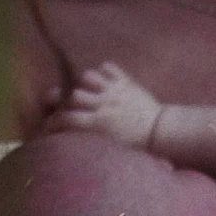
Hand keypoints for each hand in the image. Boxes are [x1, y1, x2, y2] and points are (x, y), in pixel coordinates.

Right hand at [46, 61, 160, 149]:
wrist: (161, 131)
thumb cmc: (136, 145)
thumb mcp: (110, 149)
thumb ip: (90, 140)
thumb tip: (69, 142)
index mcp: (99, 124)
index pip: (67, 118)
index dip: (56, 121)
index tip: (53, 124)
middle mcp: (104, 104)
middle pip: (75, 95)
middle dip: (72, 101)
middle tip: (77, 107)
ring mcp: (115, 90)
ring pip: (88, 76)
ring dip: (86, 83)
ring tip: (91, 91)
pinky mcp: (126, 81)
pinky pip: (108, 67)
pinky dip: (104, 71)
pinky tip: (105, 81)